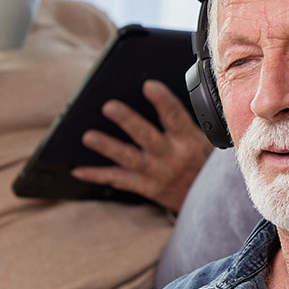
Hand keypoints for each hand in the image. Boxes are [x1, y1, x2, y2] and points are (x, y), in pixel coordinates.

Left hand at [70, 79, 212, 211]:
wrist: (210, 202)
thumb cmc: (202, 162)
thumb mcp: (205, 141)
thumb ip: (182, 123)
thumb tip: (157, 96)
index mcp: (188, 140)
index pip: (175, 117)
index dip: (163, 101)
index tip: (149, 86)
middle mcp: (171, 157)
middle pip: (146, 136)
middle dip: (127, 120)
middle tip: (109, 106)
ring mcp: (156, 173)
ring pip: (128, 158)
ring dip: (107, 146)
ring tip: (88, 136)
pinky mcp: (145, 187)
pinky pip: (118, 180)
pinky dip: (97, 175)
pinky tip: (78, 169)